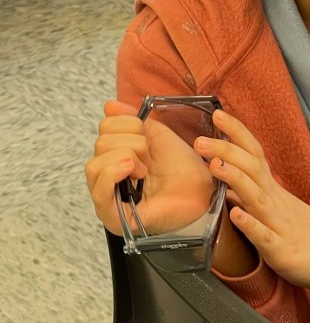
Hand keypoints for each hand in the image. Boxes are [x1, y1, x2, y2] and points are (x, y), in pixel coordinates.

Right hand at [85, 99, 214, 236]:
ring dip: (126, 157)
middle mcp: (105, 178)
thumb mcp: (156, 135)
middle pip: (100, 143)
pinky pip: (98, 192)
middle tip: (149, 158)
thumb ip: (132, 119)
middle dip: (132, 142)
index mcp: (114, 156)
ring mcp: (106, 199)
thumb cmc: (181, 167)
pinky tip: (132, 169)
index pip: (104, 127)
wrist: (201, 190)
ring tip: (145, 170)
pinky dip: (114, 173)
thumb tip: (109, 105)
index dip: (129, 124)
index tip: (148, 138)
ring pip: (95, 164)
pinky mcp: (113, 217)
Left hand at [195, 110, 309, 310]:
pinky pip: (265, 237)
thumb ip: (250, 194)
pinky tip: (236, 216)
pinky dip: (251, 226)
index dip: (236, 134)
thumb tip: (225, 179)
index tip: (217, 114)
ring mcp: (279, 224)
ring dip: (236, 179)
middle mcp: (275, 200)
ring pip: (257, 197)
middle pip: (251, 169)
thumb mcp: (275, 209)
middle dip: (226, 151)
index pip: (253, 153)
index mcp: (272, 189)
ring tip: (215, 165)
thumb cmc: (303, 231)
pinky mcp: (282, 251)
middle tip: (200, 139)